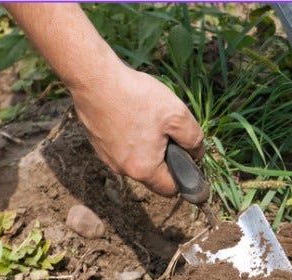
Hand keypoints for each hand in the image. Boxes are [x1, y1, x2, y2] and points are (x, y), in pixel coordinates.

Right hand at [70, 64, 203, 195]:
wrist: (94, 78)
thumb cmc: (137, 97)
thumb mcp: (177, 115)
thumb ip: (194, 139)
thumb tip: (197, 153)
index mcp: (144, 169)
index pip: (170, 189)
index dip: (183, 175)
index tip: (186, 155)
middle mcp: (122, 170)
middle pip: (153, 174)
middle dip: (165, 158)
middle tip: (167, 131)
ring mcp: (106, 157)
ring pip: (136, 160)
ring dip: (146, 146)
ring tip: (148, 119)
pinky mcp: (96, 143)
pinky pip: (121, 148)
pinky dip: (129, 137)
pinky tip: (131, 115)